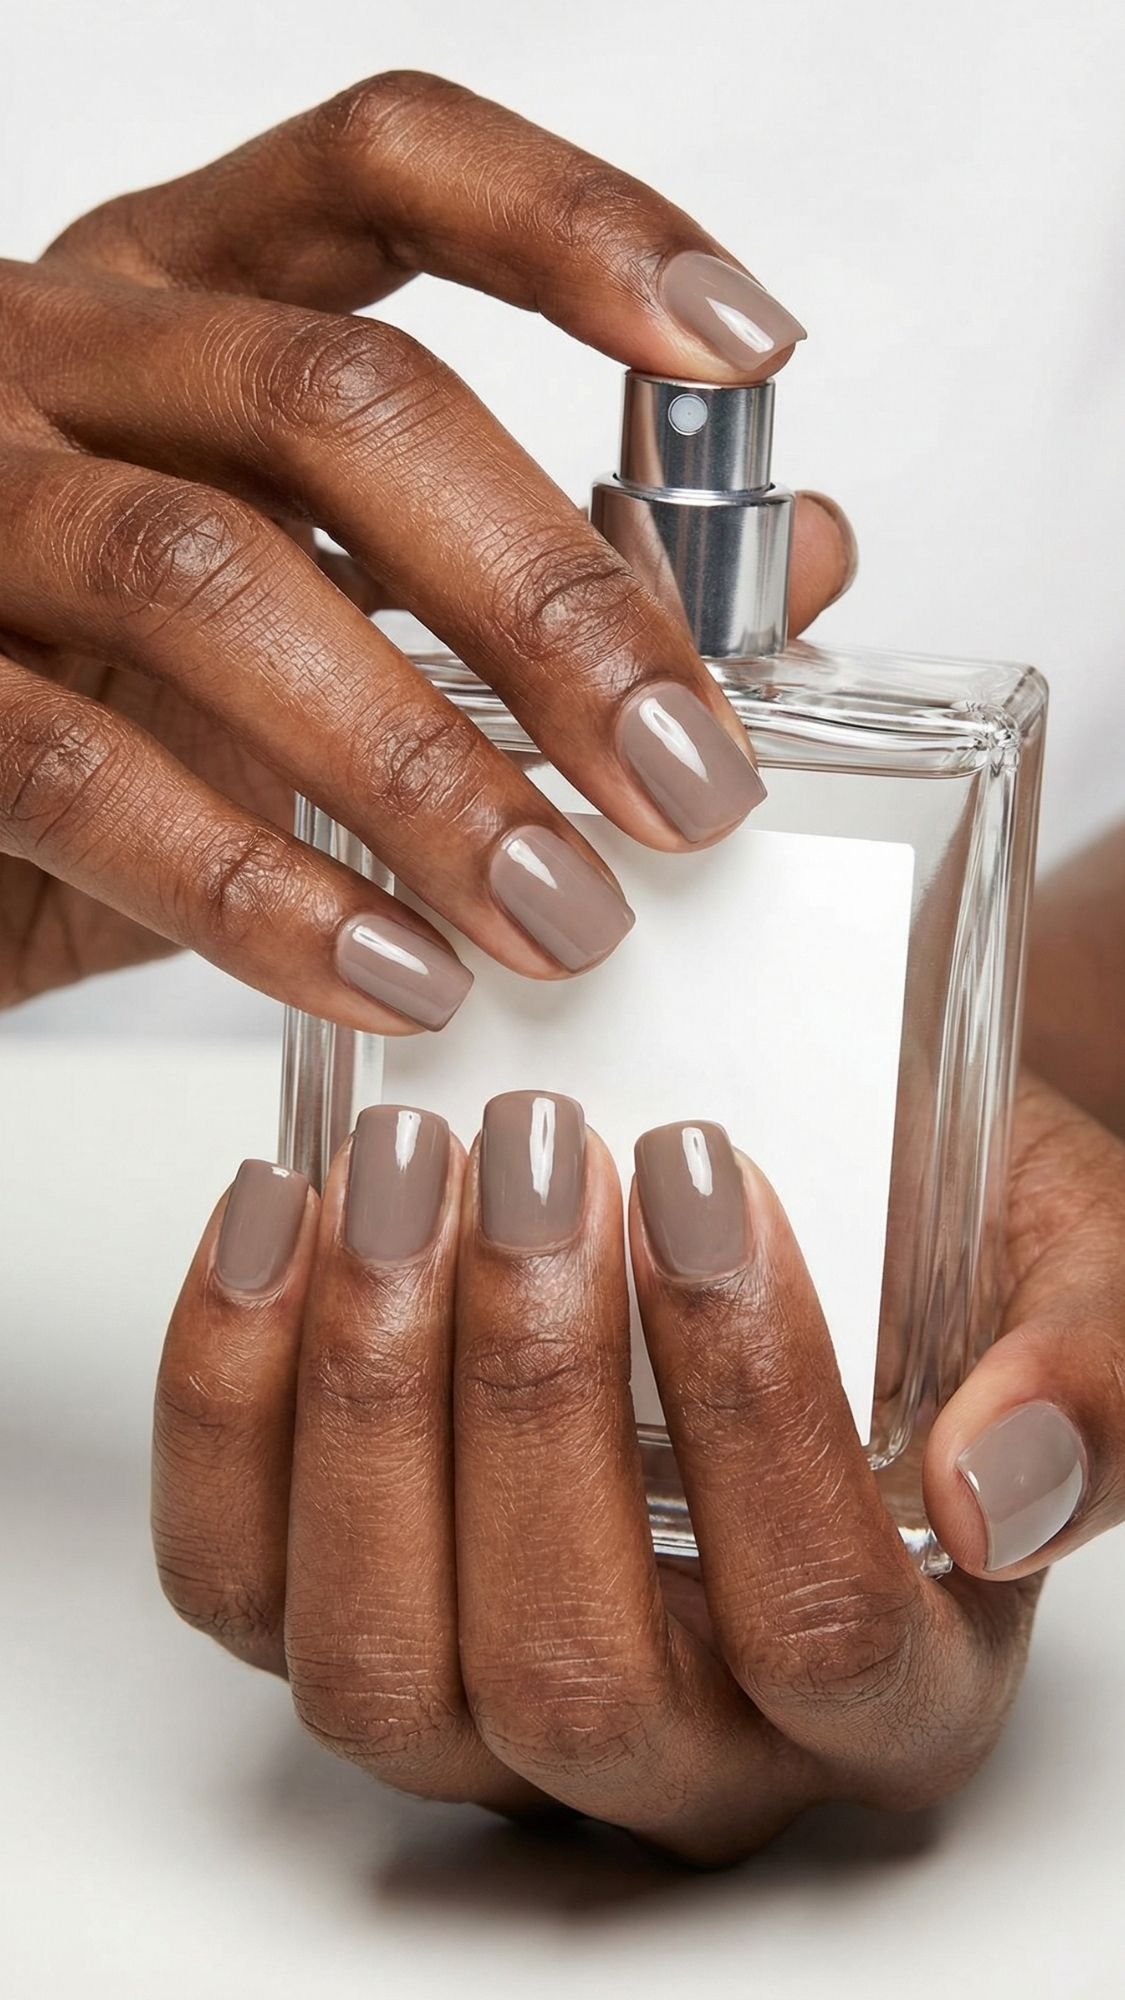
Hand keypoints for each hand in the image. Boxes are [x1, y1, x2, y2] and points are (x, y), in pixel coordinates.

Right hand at [0, 72, 852, 1015]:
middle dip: (548, 599)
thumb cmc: (117, 693)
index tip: (742, 349)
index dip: (572, 228)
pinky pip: (79, 771)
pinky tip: (396, 975)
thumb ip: (540, 570)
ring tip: (567, 914)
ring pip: (212, 578)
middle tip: (691, 782)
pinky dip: (261, 890)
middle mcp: (58, 354)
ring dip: (425, 765)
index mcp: (180, 295)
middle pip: (338, 399)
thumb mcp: (328, 606)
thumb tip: (797, 557)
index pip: (383, 169)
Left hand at [152, 1076, 1123, 1864]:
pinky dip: (224, 1400)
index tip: (700, 1171)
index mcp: (891, 1695)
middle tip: (534, 1154)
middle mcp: (685, 1748)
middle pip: (572, 1670)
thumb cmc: (942, 1256)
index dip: (751, 1401)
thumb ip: (1090, 1376)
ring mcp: (492, 1711)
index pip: (819, 1623)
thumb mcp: (1073, 1275)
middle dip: (531, 1395)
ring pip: (380, 1662)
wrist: (819, 1206)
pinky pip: (236, 1580)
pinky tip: (274, 1216)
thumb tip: (1002, 1480)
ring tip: (399, 1168)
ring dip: (368, 1395)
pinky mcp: (348, 1622)